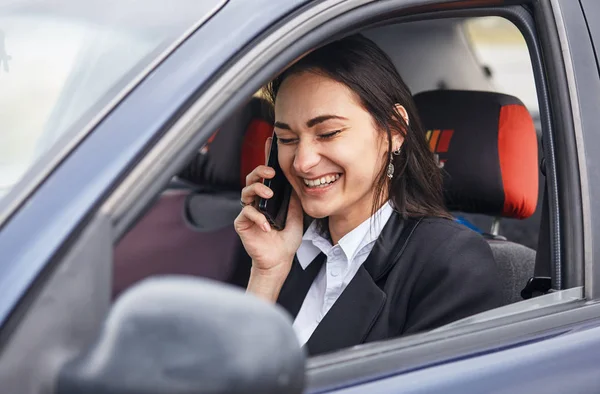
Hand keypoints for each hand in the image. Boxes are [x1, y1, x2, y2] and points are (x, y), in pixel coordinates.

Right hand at [234, 138, 302, 298]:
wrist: (280, 259)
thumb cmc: (286, 238)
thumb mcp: (296, 213)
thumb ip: (293, 197)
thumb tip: (296, 179)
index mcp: (269, 197)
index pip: (266, 175)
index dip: (266, 158)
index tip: (270, 142)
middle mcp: (257, 201)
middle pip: (251, 178)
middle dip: (259, 171)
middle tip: (270, 173)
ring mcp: (248, 211)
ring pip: (245, 191)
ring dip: (257, 189)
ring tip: (268, 194)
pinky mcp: (242, 223)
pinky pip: (246, 213)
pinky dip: (257, 217)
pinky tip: (267, 225)